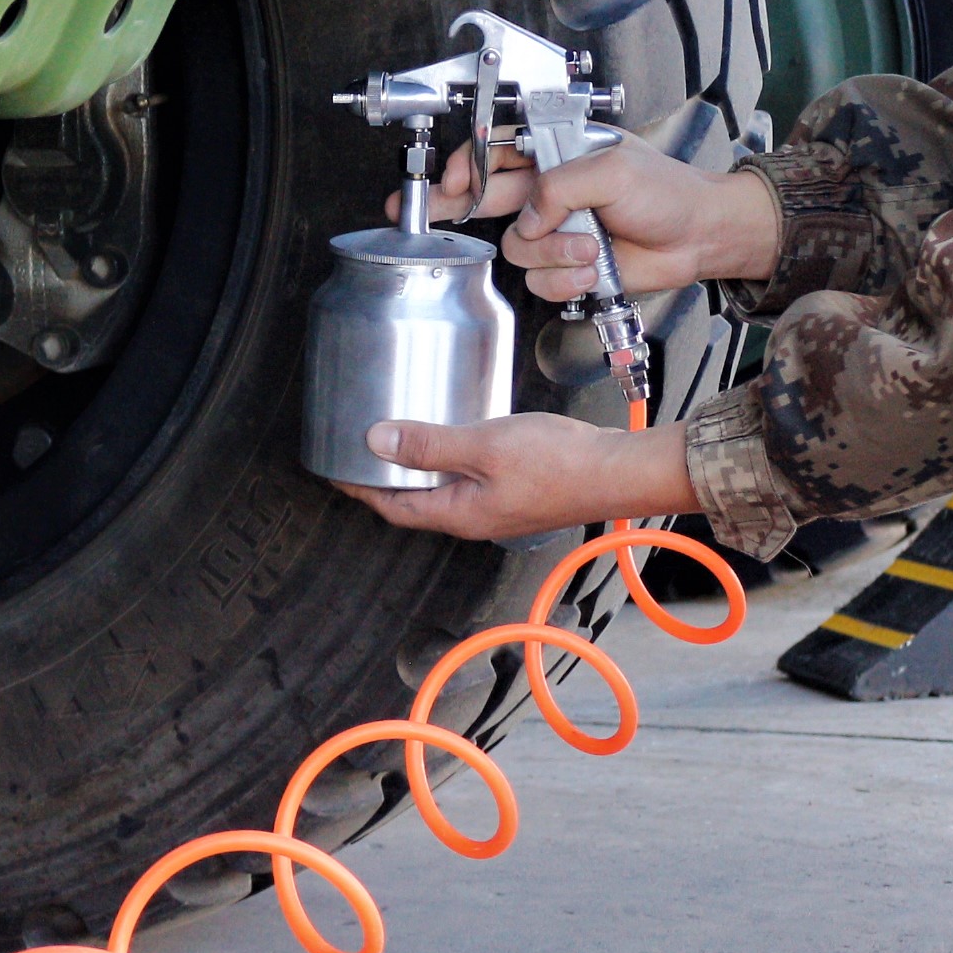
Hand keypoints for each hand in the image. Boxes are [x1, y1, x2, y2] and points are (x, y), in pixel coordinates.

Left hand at [333, 413, 699, 538]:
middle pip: (414, 503)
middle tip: (359, 449)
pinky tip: (456, 433)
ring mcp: (497, 508)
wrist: (617, 471)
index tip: (334, 467)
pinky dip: (449, 461)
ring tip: (400, 436)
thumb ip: (431, 444)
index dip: (361, 488)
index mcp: (459, 514)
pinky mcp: (517, 493)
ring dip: (417, 470)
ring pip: (442, 491)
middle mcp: (474, 518)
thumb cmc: (557, 462)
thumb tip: (376, 441)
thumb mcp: (484, 446)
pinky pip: (469, 480)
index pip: (393, 507)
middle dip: (384, 480)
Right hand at [402, 131, 781, 302]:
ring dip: (552, 253)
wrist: (698, 236)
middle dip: (457, 204)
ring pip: (517, 248)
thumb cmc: (668, 192)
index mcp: (559, 152)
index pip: (498, 150)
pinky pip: (541, 280)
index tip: (453, 181)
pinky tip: (593, 268)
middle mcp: (551, 191)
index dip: (469, 164)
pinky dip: (567, 279)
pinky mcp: (569, 265)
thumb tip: (531, 215)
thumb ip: (560, 186)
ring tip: (589, 247)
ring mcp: (558, 230)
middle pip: (487, 197)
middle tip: (431, 211)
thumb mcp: (612, 170)